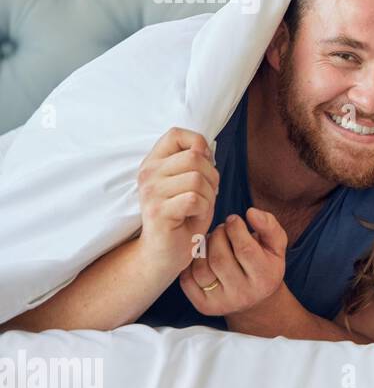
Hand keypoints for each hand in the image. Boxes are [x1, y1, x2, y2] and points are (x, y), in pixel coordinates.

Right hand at [137, 127, 219, 279]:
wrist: (164, 253)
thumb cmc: (182, 217)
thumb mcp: (190, 184)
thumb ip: (196, 163)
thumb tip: (206, 148)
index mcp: (153, 163)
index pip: (175, 134)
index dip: (198, 144)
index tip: (204, 165)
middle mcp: (147, 174)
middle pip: (194, 157)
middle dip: (212, 177)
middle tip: (206, 195)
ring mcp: (150, 192)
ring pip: (198, 179)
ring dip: (209, 196)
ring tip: (198, 208)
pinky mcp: (158, 211)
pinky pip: (195, 199)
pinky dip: (204, 209)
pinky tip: (193, 217)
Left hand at [179, 208, 286, 315]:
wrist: (255, 300)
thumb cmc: (264, 264)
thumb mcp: (276, 246)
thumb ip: (269, 226)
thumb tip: (251, 213)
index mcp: (265, 278)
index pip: (245, 249)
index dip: (235, 229)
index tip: (233, 219)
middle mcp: (244, 294)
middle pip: (220, 258)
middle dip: (217, 235)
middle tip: (221, 229)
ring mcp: (222, 303)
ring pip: (202, 269)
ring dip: (202, 248)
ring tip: (211, 241)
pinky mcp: (204, 306)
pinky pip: (188, 280)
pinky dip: (191, 263)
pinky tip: (202, 256)